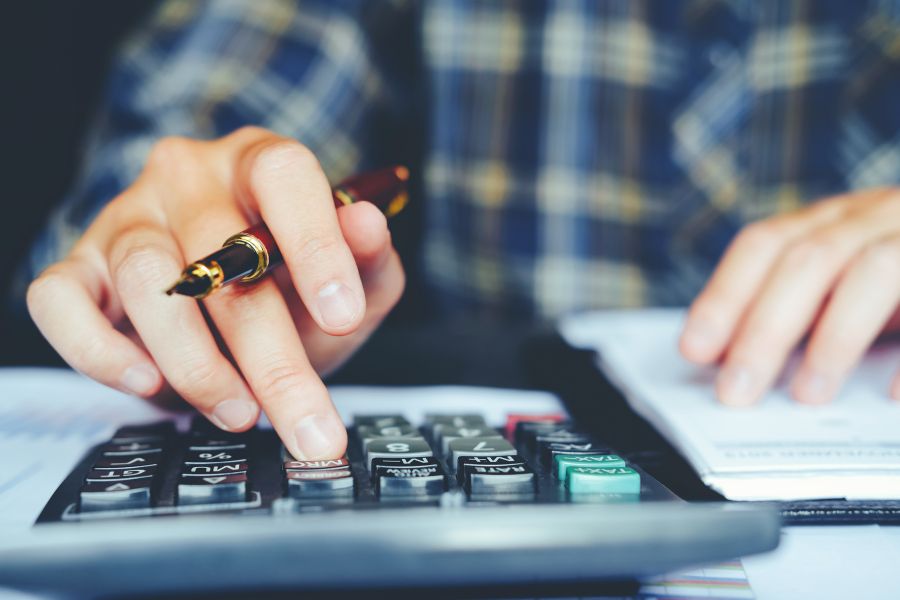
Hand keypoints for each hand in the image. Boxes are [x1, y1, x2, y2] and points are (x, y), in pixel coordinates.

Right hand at [27, 127, 404, 457]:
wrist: (228, 309)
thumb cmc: (293, 288)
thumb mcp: (352, 282)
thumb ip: (368, 259)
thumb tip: (367, 225)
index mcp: (261, 163)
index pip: (285, 175)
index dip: (316, 243)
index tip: (342, 315)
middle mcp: (188, 178)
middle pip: (220, 253)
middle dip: (272, 355)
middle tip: (308, 424)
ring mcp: (126, 219)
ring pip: (147, 280)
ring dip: (197, 363)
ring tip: (240, 412)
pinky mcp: (78, 267)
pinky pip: (60, 300)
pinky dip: (99, 350)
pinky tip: (148, 383)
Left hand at [680, 187, 899, 405]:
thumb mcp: (849, 276)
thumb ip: (803, 305)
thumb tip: (730, 357)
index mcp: (838, 216)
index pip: (766, 244)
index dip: (725, 295)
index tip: (694, 349)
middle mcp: (882, 214)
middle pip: (809, 260)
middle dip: (764, 329)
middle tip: (736, 391)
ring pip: (873, 271)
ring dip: (834, 337)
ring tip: (805, 394)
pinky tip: (891, 395)